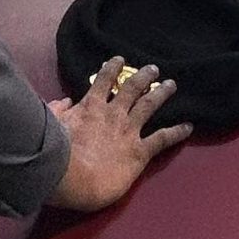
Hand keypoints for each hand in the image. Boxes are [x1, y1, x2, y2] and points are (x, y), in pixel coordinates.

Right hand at [47, 57, 191, 211]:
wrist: (72, 177)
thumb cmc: (55, 154)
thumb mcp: (50, 125)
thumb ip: (57, 110)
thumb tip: (63, 101)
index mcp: (90, 107)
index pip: (102, 81)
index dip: (112, 69)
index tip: (119, 60)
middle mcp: (113, 114)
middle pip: (132, 88)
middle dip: (143, 76)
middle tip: (153, 69)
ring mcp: (128, 130)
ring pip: (149, 104)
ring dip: (161, 93)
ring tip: (171, 85)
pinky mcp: (140, 150)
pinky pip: (162, 138)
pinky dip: (176, 132)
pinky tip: (188, 127)